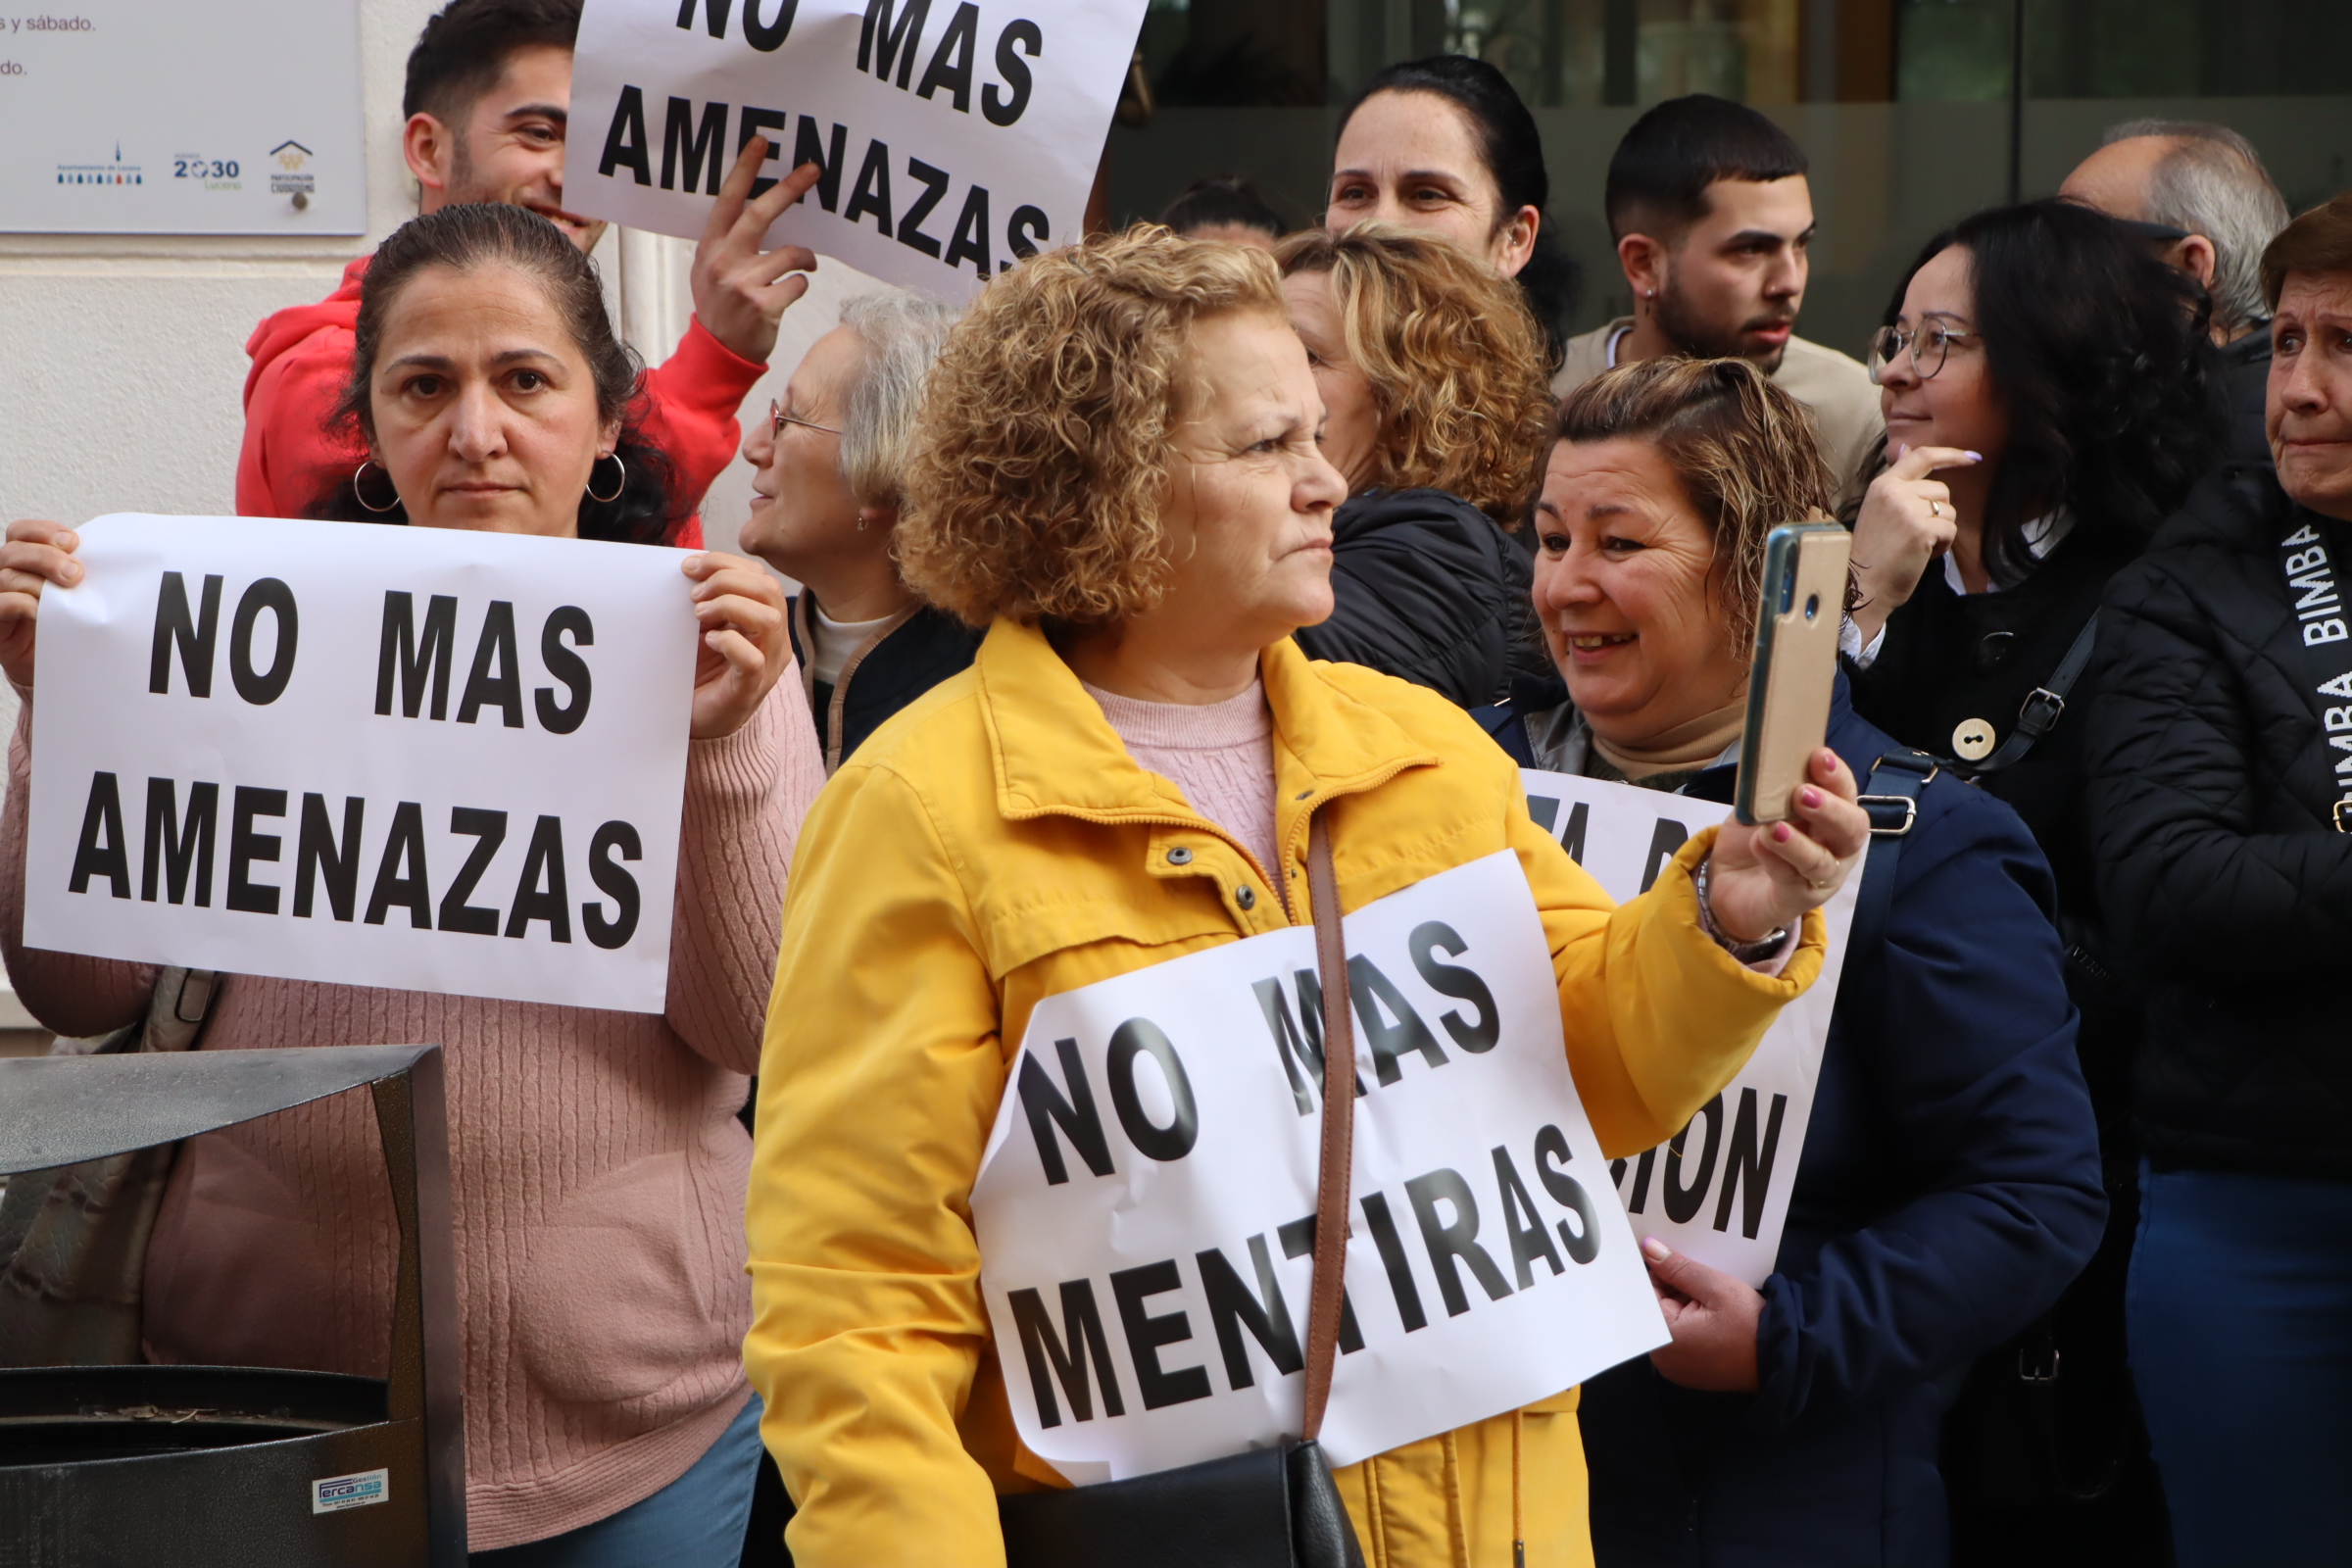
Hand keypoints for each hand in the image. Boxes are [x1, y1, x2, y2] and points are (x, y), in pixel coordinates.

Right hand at [0, 519, 83, 689]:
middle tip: (75, 574)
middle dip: (47, 558)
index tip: (73, 542)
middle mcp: (7, 574)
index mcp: (25, 560)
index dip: (43, 531)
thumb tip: (107, 556)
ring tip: (65, 595)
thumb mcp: (75, 592)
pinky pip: (1, 603)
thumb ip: (76, 571)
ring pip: (9, 577)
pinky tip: (41, 612)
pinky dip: (22, 604)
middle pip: (14, 551)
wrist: (57, 665)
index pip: (21, 532)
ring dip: (40, 584)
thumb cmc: (67, 624)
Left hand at [685, 552, 789, 738]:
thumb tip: (692, 570)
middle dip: (727, 579)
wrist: (702, 722)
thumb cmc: (704, 673)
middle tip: (694, 592)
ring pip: (768, 619)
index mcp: (766, 621)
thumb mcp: (706, 628)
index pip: (761, 577)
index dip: (726, 563)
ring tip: (699, 613)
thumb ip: (708, 601)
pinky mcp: (750, 688)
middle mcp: (774, 641)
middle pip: (769, 590)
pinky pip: (752, 659)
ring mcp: (767, 665)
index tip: (691, 566)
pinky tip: (709, 640)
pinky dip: (729, 642)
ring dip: (729, 606)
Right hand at [691, 138, 823, 364]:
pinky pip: (798, 282)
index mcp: (710, 247)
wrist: (718, 353)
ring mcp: (743, 284)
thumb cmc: (718, 307)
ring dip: (806, 256)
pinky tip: (791, 291)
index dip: (745, 169)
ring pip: (791, 253)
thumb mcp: (708, 269)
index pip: (728, 199)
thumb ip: (726, 242)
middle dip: (789, 189)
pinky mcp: (764, 306)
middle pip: (760, 214)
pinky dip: (802, 283)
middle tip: (813, 170)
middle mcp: (724, 261)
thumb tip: (754, 209)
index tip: (762, 143)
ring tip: (805, 263)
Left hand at [1642, 1238, 1762, 1390]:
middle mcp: (1662, 1358)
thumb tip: (1649, 1248)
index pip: (1646, 1294)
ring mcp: (1676, 1368)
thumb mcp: (1716, 1288)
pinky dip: (1694, 1322)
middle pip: (1657, 1308)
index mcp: (1663, 1338)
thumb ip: (1678, 1268)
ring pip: (1671, 1322)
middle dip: (1675, 1289)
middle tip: (1701, 1278)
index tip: (1674, 1260)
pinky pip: (1682, 1338)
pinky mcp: (1691, 1372)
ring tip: (1711, 1295)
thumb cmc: (1751, 1327)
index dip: (1660, 1273)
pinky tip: (1714, 1313)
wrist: (1782, 1361)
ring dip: (1687, 1304)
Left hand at [1706, 748, 1867, 941]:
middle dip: (1830, 809)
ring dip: (1798, 842)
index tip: (1820, 756)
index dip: (1837, 776)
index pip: (1846, 793)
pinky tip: (1759, 844)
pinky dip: (1773, 859)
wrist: (1729, 883)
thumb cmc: (1756, 837)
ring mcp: (1820, 877)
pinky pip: (1789, 879)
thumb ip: (1770, 788)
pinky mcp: (1796, 898)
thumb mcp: (1759, 805)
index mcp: (1832, 816)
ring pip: (1820, 861)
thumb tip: (1769, 762)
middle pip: (1850, 830)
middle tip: (1803, 794)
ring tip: (1775, 827)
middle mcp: (1836, 847)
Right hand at [1848, 444, 1978, 645]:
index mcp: (1883, 484)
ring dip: (1940, 530)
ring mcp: (1908, 509)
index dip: (1950, 454)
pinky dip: (1942, 545)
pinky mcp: (1922, 529)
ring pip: (1948, 511)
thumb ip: (1896, 481)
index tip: (1972, 458)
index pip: (1921, 457)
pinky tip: (1922, 555)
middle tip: (1915, 534)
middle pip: (1941, 491)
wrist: (1861, 585)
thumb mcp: (1878, 508)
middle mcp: (1895, 492)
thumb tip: (1905, 447)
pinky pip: (1950, 530)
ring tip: (1916, 546)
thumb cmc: (1871, 552)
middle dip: (1938, 513)